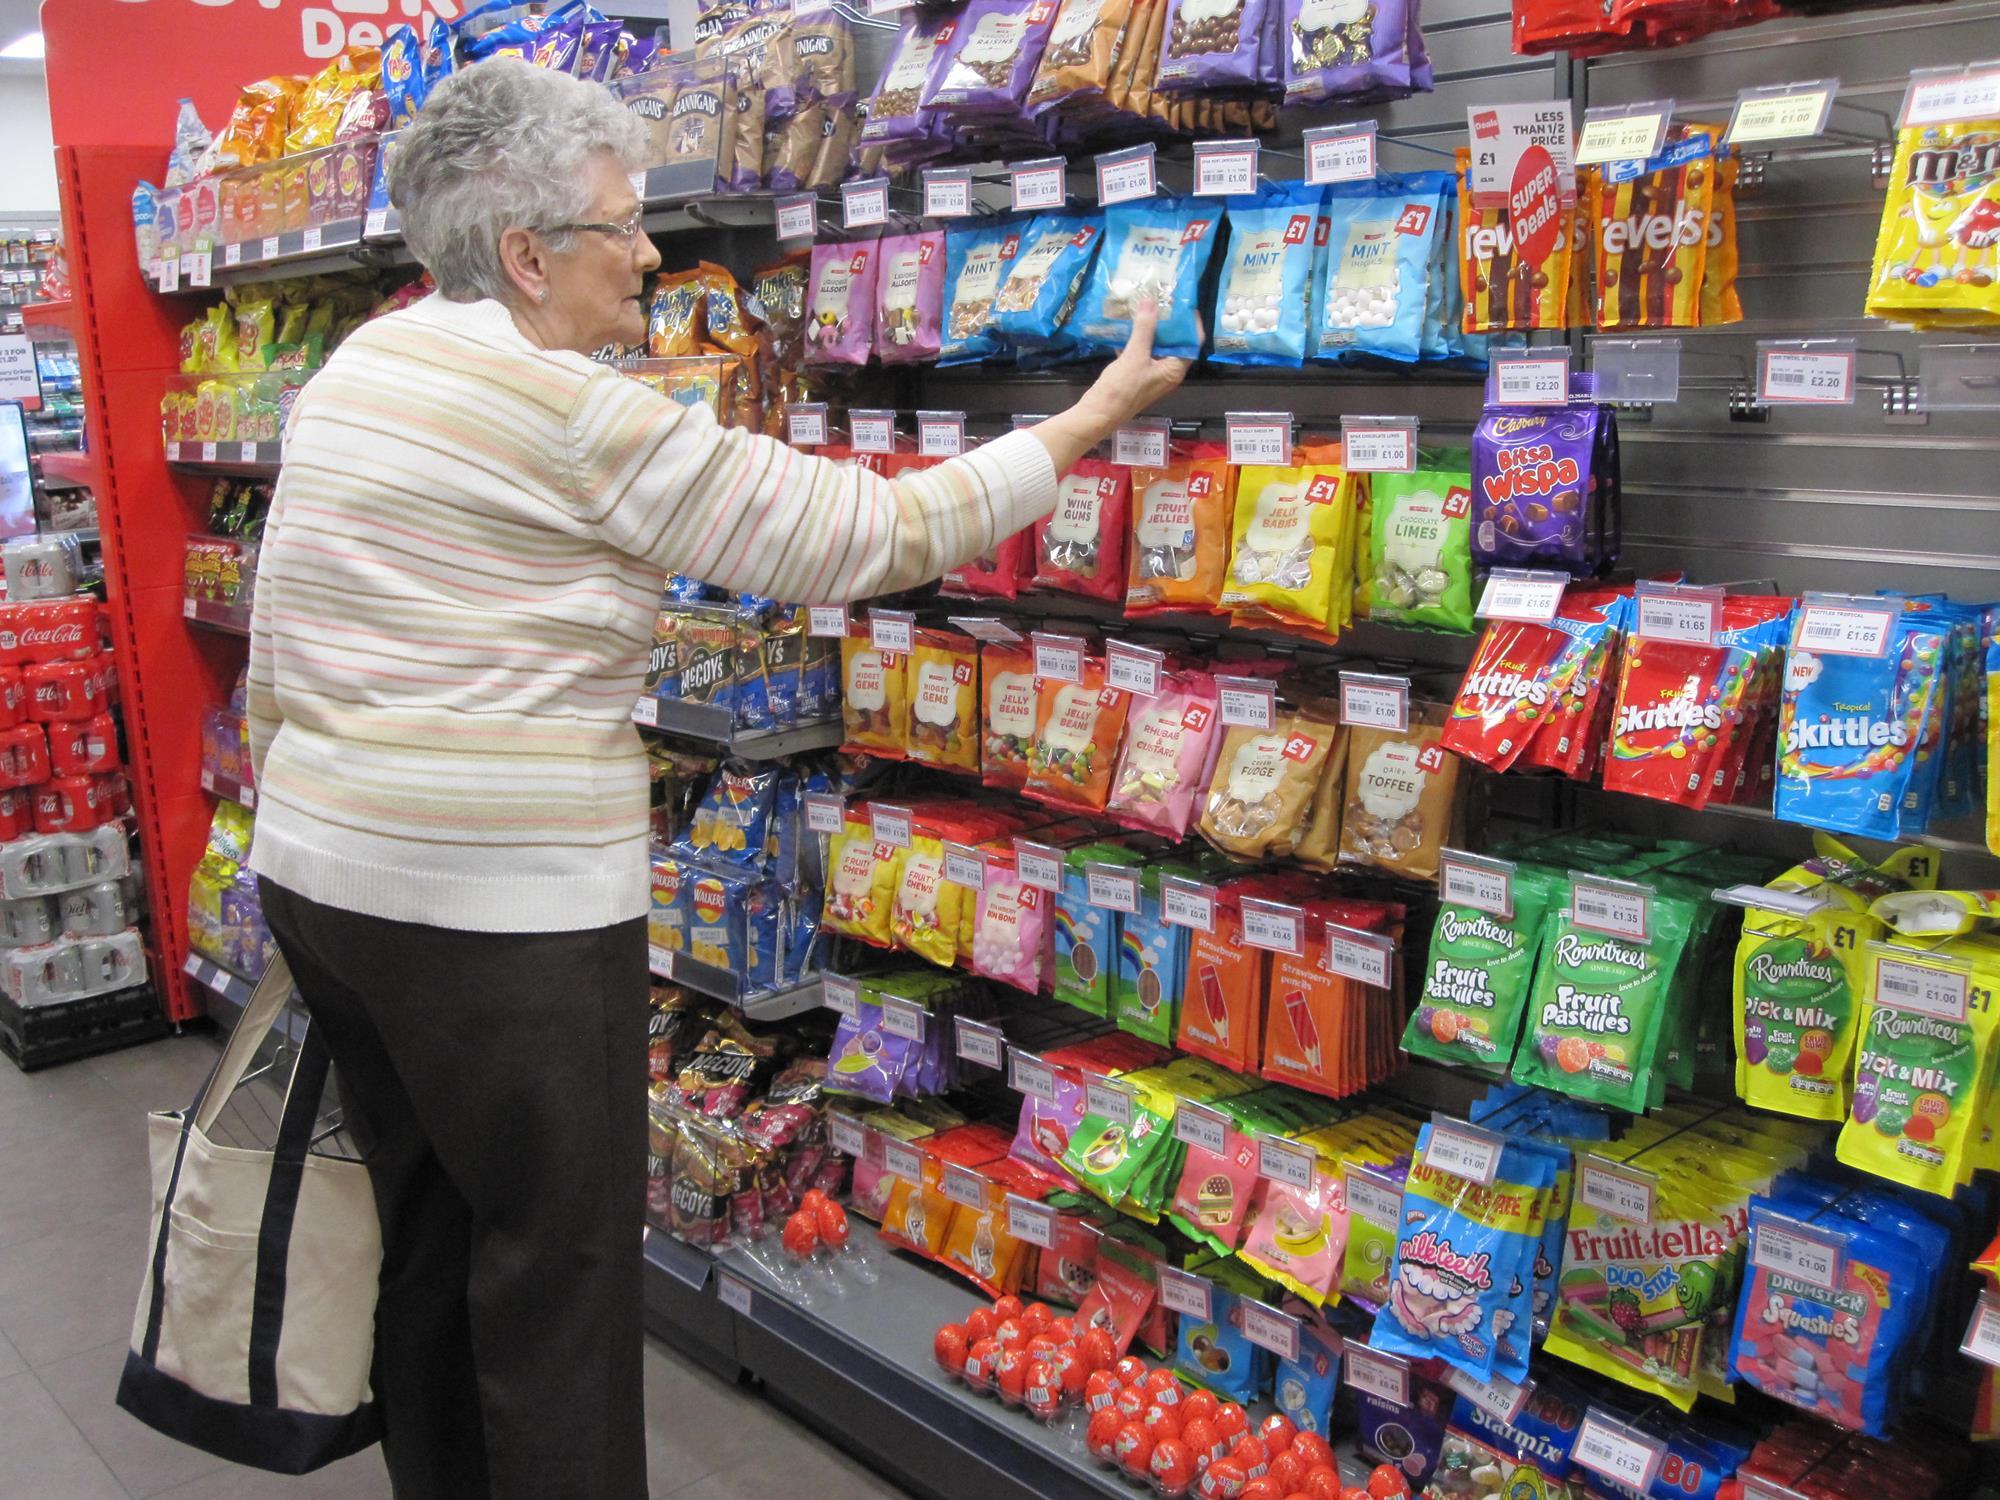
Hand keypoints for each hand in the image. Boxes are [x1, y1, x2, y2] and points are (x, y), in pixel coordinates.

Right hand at [1078, 299, 1192, 430]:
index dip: (1190, 323)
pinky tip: (1126, 327)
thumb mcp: (1134, 355)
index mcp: (1174, 370)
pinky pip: (1142, 353)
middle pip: (1175, 343)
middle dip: (1167, 323)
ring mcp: (1152, 374)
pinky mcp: (1137, 375)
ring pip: (1156, 347)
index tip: (1183, 304)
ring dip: (1150, 330)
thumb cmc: (1122, 388)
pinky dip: (1136, 340)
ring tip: (1144, 309)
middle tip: (1161, 301)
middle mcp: (1167, 372)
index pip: (1192, 342)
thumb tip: (1151, 301)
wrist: (1099, 413)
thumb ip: (1144, 328)